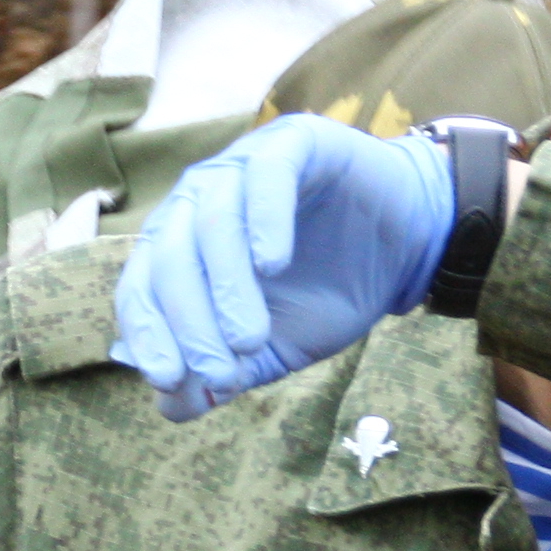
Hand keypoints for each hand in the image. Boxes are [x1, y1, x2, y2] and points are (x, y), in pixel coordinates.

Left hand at [108, 114, 456, 419]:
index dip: (148, 333)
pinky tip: (272, 264)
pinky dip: (263, 220)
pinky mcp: (292, 142)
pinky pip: (265, 175)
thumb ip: (227, 372)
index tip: (169, 380)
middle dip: (188, 321)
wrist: (408, 246)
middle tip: (218, 371)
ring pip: (212, 220)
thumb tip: (169, 408)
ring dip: (225, 286)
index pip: (142, 286)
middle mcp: (199, 199)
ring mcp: (242, 165)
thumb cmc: (331, 290)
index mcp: (183, 244)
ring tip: (249, 337)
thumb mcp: (278, 346)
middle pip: (170, 256)